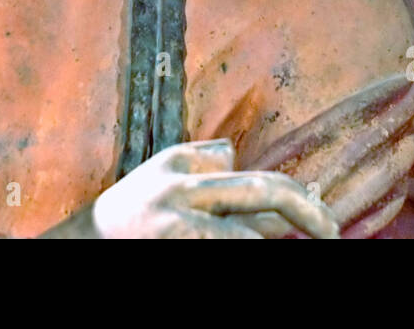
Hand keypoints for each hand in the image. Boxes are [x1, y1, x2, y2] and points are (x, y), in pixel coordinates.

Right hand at [90, 139, 338, 238]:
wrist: (79, 249)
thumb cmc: (126, 219)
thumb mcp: (158, 178)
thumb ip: (202, 168)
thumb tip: (250, 174)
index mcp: (178, 164)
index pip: (247, 173)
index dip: (289, 199)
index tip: (317, 220)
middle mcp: (179, 190)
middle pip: (262, 190)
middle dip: (307, 211)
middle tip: (333, 231)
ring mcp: (176, 227)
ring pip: (248, 237)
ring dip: (268, 242)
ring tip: (298, 242)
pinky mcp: (177, 249)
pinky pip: (231, 247)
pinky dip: (249, 248)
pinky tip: (263, 248)